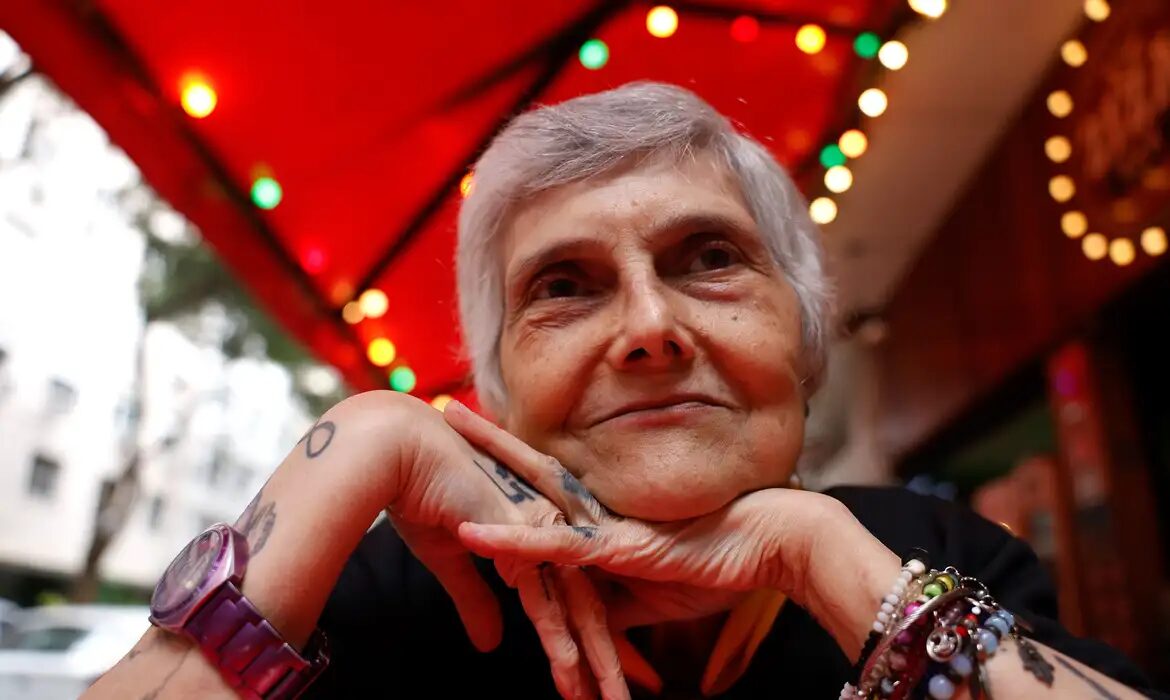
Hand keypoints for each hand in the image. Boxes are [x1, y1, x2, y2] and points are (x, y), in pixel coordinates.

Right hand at [387, 397, 626, 699]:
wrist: (398, 450)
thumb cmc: (420, 492)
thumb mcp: (452, 560)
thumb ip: (477, 600)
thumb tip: (491, 643)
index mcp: (538, 534)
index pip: (575, 595)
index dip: (595, 638)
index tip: (609, 677)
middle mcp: (548, 532)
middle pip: (590, 605)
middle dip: (609, 658)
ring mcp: (538, 533)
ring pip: (578, 607)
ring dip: (595, 660)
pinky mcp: (516, 537)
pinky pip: (542, 598)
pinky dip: (557, 638)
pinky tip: (569, 671)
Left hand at [441, 407, 746, 630]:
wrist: (768, 546)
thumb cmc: (717, 563)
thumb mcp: (649, 594)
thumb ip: (608, 602)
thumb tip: (580, 624)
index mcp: (604, 514)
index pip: (548, 479)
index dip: (511, 457)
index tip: (476, 436)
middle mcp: (597, 510)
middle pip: (530, 466)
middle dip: (486, 438)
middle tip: (445, 409)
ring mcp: (602, 525)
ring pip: (531, 491)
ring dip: (486, 463)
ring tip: (446, 432)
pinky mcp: (614, 549)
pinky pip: (552, 546)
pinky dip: (509, 540)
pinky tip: (470, 532)